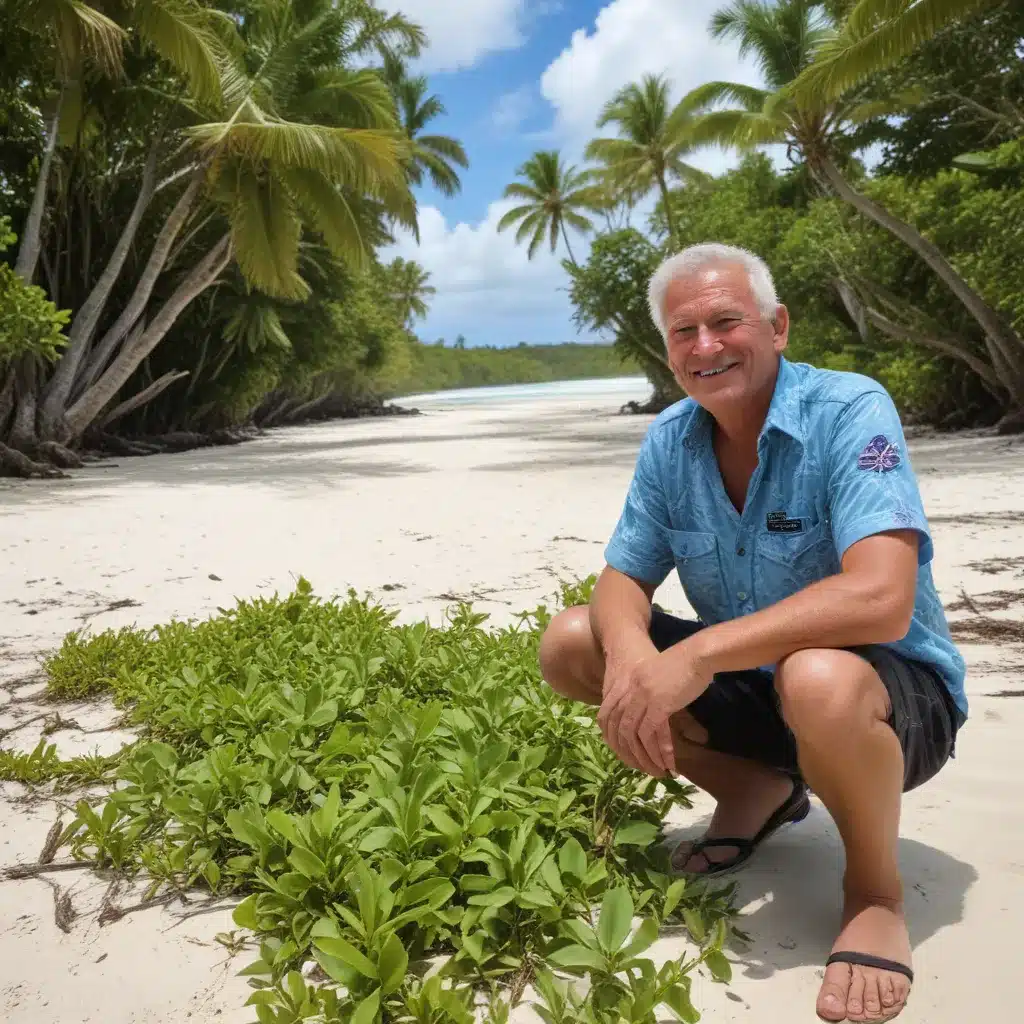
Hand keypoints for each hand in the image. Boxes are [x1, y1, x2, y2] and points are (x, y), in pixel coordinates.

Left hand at [597, 644, 711, 776]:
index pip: (606, 716)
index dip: (612, 738)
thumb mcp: (654, 678)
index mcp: (625, 683)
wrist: (698, 654)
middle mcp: (629, 690)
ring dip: (646, 758)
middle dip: (629, 754)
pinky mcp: (658, 704)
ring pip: (634, 737)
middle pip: (619, 730)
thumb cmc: (682, 665)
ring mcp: (641, 697)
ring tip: (658, 771)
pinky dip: (659, 752)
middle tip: (642, 769)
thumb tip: (645, 718)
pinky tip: (668, 763)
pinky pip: (652, 735)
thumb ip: (644, 694)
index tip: (625, 754)